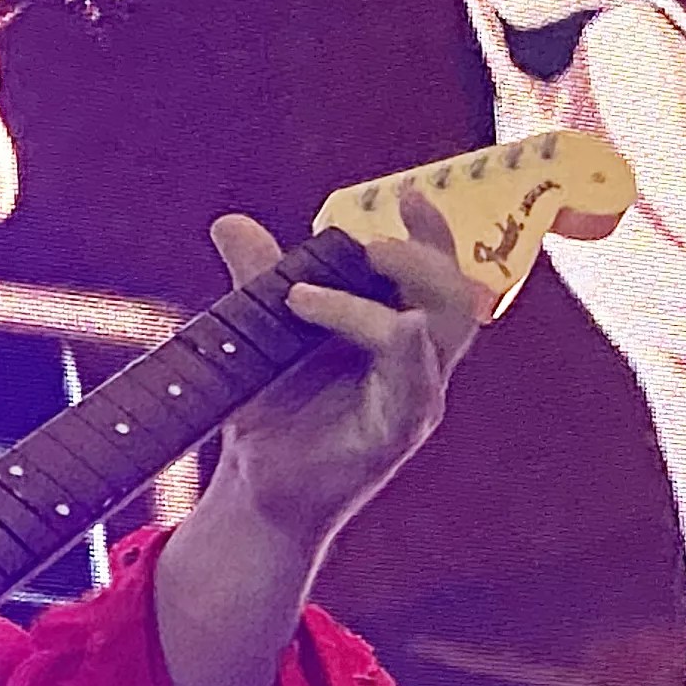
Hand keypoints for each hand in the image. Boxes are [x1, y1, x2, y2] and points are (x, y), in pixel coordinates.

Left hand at [205, 187, 491, 550]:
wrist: (256, 492)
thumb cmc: (274, 412)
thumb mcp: (261, 337)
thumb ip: (257, 280)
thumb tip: (230, 222)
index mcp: (393, 334)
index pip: (432, 275)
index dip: (431, 233)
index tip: (410, 193)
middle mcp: (415, 364)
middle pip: (455, 296)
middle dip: (425, 256)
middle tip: (370, 242)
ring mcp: (411, 399)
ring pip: (436, 333)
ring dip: (392, 298)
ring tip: (308, 293)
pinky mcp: (395, 435)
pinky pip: (415, 386)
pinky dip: (406, 351)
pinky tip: (398, 327)